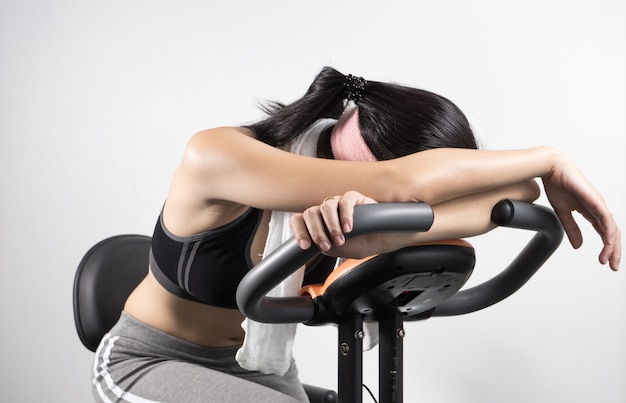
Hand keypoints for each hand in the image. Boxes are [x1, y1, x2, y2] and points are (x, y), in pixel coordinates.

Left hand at [290, 191, 411, 257]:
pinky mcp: (356, 198)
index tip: (305, 245)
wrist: (384, 240)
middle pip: (310, 212)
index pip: (299, 219)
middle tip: (326, 245)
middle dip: (316, 231)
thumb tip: (310, 244)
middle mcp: (327, 211)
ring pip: (326, 206)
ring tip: (341, 239)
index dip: (299, 230)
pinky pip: (345, 201)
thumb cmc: (361, 243)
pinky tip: (349, 228)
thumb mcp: (336, 250)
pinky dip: (345, 215)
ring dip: (331, 225)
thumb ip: (321, 245)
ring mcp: (340, 203)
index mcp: (319, 222)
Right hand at [542, 151, 620, 270]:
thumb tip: (579, 245)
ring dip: (612, 246)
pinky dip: (608, 232)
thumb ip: (571, 229)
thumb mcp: (563, 213)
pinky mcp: (595, 200)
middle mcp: (599, 208)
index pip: (604, 232)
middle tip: (612, 266)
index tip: (604, 262)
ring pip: (612, 228)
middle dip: (614, 251)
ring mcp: (598, 204)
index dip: (607, 248)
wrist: (552, 168)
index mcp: (592, 211)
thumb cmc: (557, 185)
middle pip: (612, 233)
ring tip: (607, 259)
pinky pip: (606, 219)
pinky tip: (608, 243)